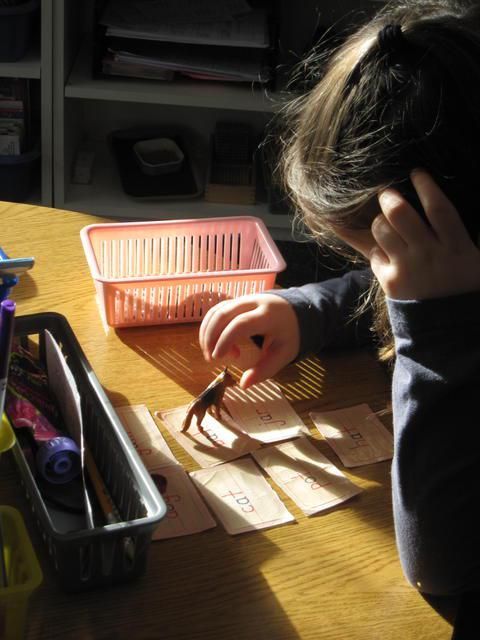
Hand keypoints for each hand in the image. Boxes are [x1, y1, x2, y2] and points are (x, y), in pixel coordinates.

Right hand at [199, 294, 299, 388]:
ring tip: (211, 354)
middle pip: (223, 314)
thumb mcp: (284, 354)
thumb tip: (243, 385)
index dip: (225, 340)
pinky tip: (212, 343)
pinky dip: (209, 327)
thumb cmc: (288, 334)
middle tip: (211, 359)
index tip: (218, 358)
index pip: (240, 324)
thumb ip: (264, 369)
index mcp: (268, 316)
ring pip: (216, 312)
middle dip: (211, 337)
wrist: (294, 311)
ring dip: (207, 333)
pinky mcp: (235, 301)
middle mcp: (252, 303)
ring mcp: (242, 300)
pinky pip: (216, 311)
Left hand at [370, 170, 479, 299]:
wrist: (449, 329)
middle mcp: (429, 255)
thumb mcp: (473, 258)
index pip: (439, 209)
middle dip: (389, 198)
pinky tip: (384, 252)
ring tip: (384, 223)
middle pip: (400, 214)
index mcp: (457, 246)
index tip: (417, 173)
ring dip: (380, 222)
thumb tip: (442, 212)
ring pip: (381, 230)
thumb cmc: (464, 287)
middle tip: (387, 193)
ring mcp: (407, 268)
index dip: (426, 187)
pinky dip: (376, 250)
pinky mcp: (390, 282)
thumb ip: (458, 233)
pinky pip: (374, 255)